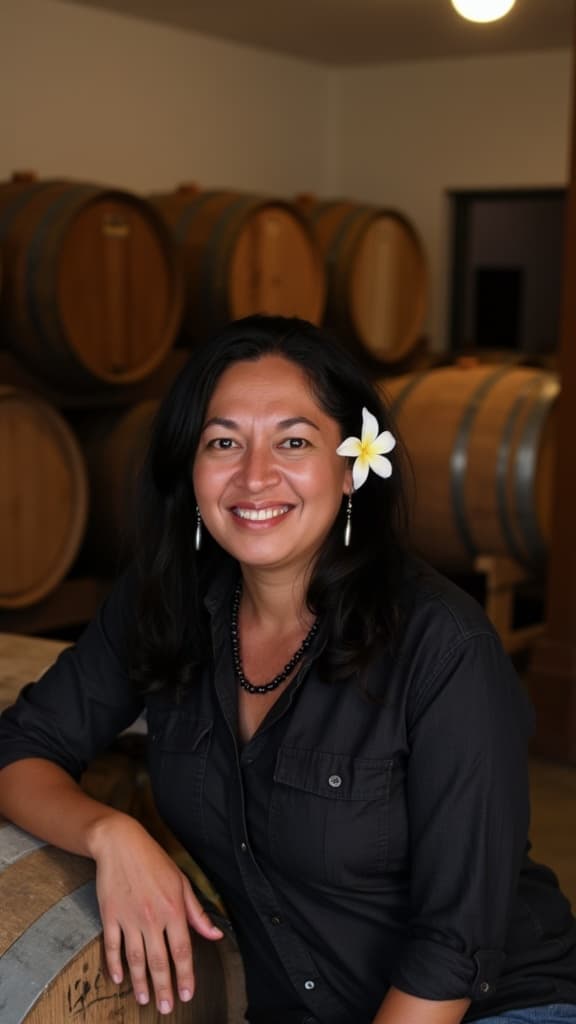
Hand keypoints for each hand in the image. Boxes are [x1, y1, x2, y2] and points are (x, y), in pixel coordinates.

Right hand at [92, 815, 222, 1014]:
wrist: (121, 844)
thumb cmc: (154, 861)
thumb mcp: (182, 882)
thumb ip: (197, 913)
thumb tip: (215, 934)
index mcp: (173, 909)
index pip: (182, 950)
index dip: (186, 975)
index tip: (187, 994)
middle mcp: (152, 918)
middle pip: (159, 961)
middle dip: (163, 987)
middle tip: (166, 1008)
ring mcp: (129, 918)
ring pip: (136, 959)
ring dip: (140, 983)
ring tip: (143, 1000)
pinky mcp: (110, 916)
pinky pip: (112, 946)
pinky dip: (115, 965)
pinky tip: (119, 979)